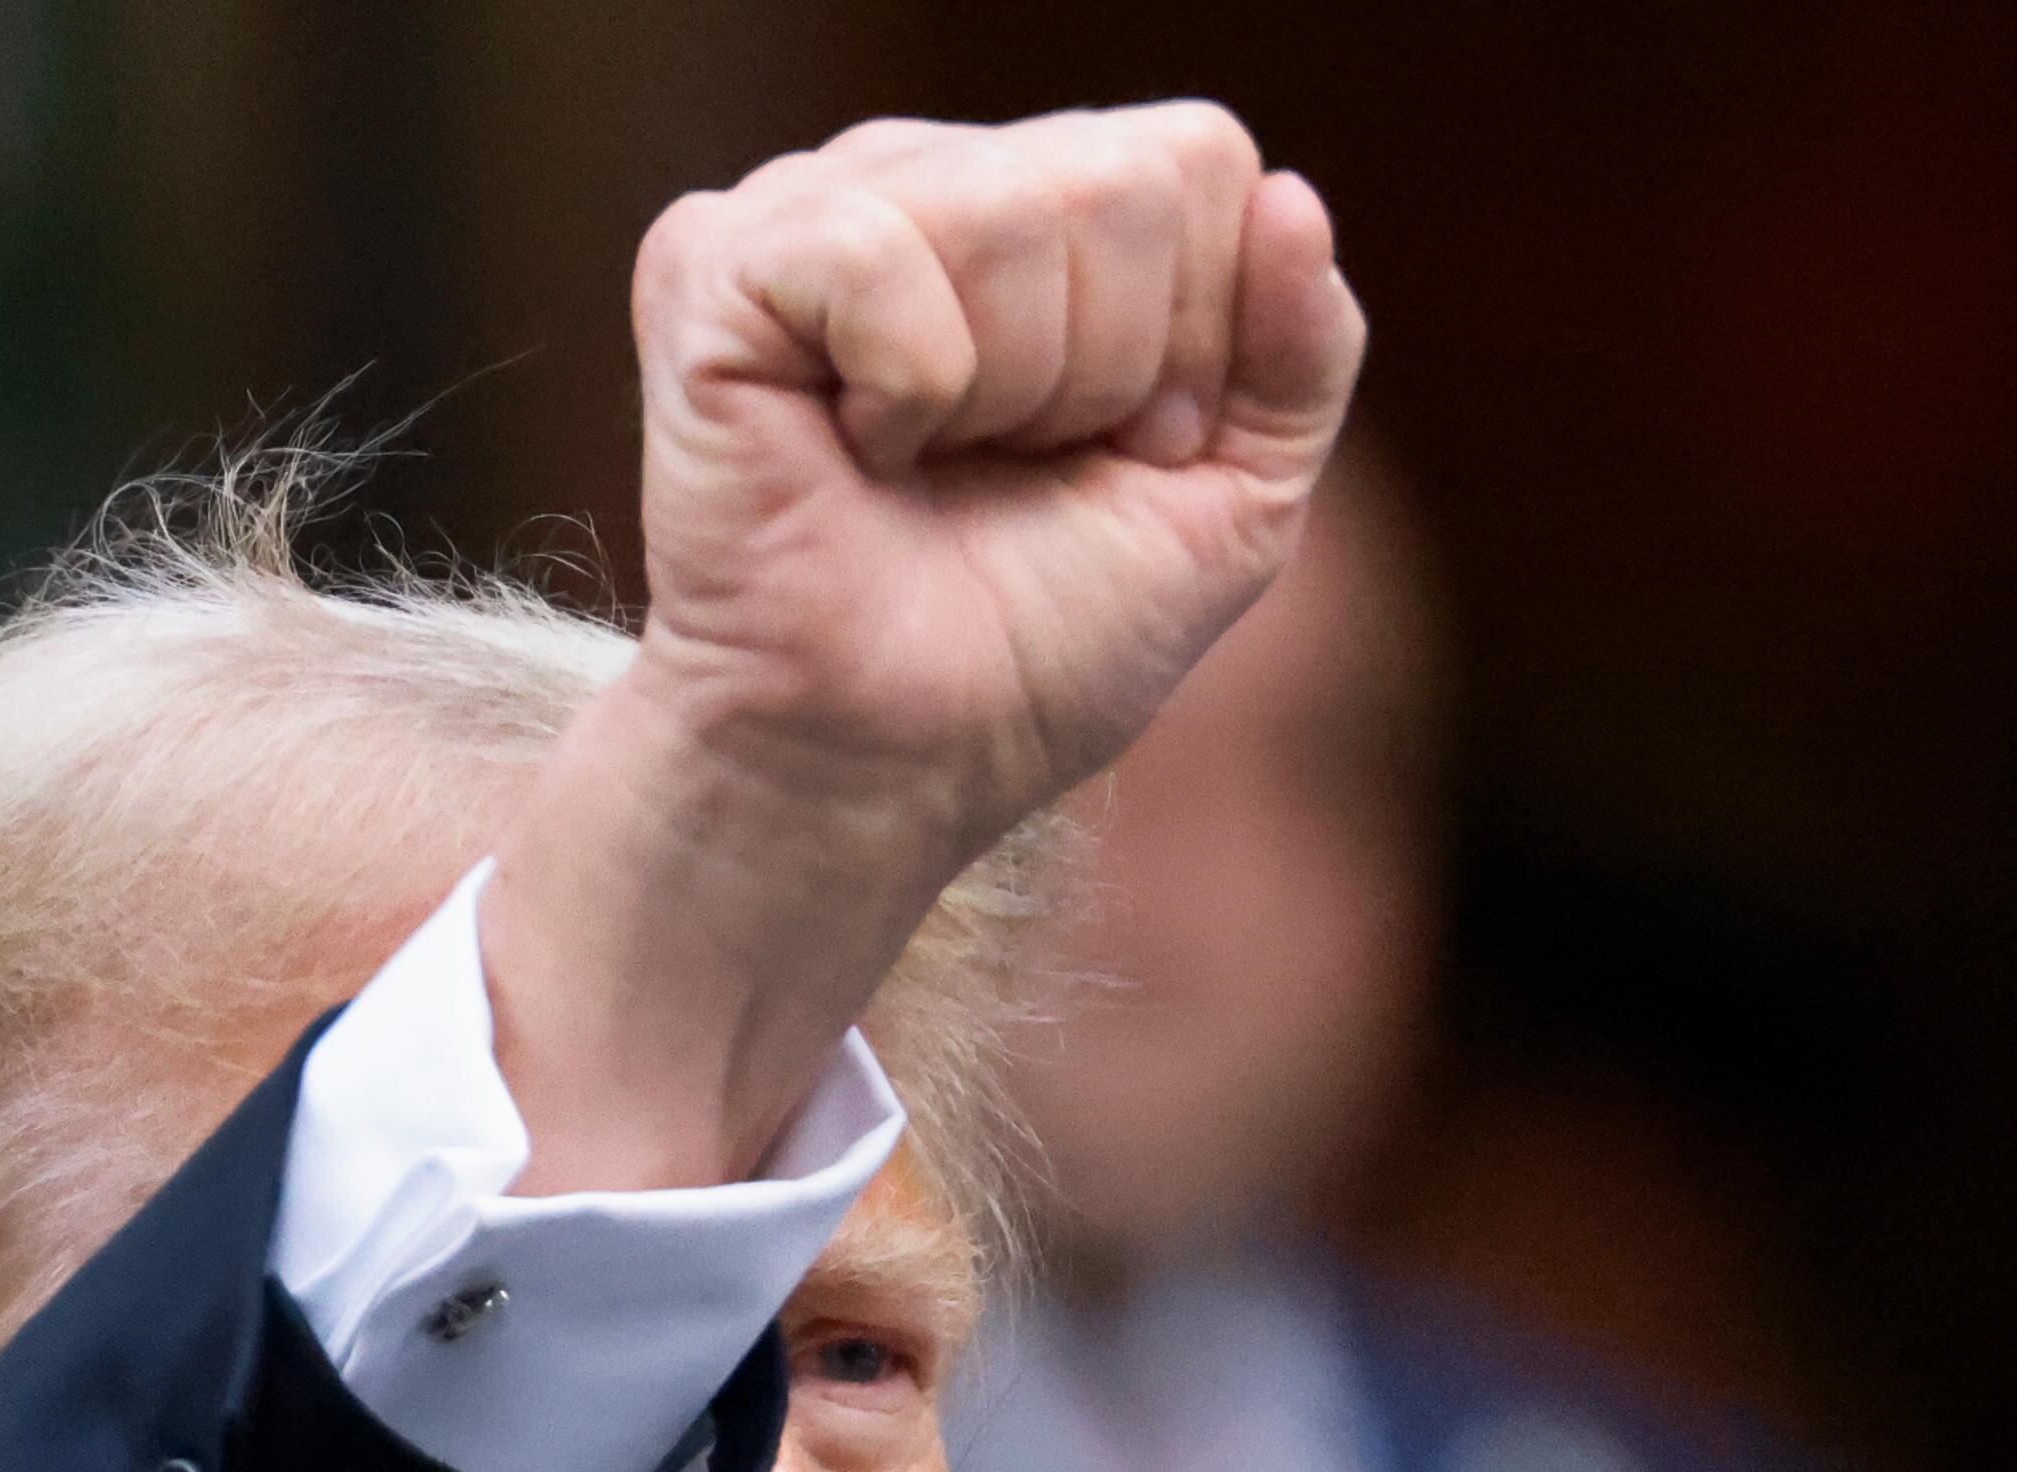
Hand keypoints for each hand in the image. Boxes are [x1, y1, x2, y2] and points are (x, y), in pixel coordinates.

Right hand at [487, 105, 1365, 1192]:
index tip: (1116, 454)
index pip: (1198, 160)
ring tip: (925, 465)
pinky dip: (904, 384)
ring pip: (1007, 204)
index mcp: (1042, 201)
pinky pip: (870, 252)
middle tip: (1012, 469)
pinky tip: (855, 449)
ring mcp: (809, 207)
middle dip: (1104, 369)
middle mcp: (926, 175)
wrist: (886, 767)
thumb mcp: (1233, 503)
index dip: (1193, 336)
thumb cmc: (1033, 649)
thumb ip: (1304, 350)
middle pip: (1121, 179)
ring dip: (1006, 391)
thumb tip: (1294, 197)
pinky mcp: (711, 266)